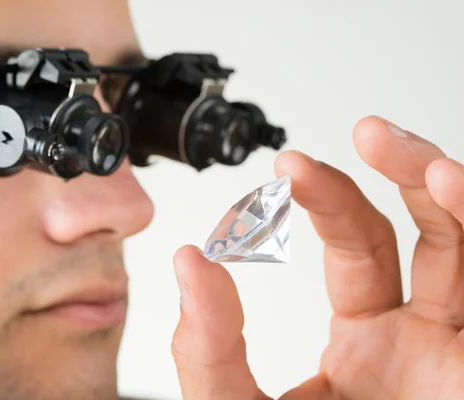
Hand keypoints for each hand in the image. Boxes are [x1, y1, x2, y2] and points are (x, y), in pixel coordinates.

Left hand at [171, 116, 463, 398]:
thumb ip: (207, 345)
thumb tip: (190, 260)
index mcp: (362, 345)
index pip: (357, 248)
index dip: (330, 199)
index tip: (288, 168)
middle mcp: (413, 341)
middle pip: (422, 234)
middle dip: (400, 172)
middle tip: (368, 132)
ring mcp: (450, 354)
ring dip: (449, 193)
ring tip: (428, 166)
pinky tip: (448, 186)